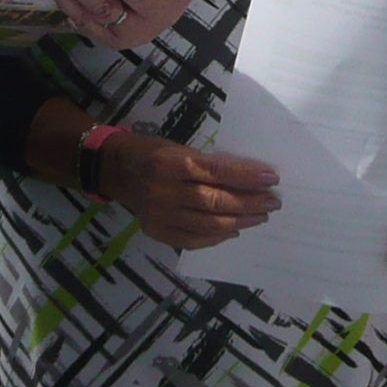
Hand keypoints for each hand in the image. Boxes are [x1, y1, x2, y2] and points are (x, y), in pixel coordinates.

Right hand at [100, 130, 278, 249]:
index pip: (216, 171)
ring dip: (240, 221)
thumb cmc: (151, 151)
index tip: (272, 178)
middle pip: (215, 202)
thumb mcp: (178, 147)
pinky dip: (217, 237)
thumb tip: (249, 179)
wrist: (114, 170)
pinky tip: (233, 230)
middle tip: (272, 202)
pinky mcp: (156, 232)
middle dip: (249, 203)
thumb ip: (208, 164)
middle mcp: (162, 192)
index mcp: (168, 163)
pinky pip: (193, 240)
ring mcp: (158, 216)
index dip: (246, 176)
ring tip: (260, 216)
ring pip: (208, 224)